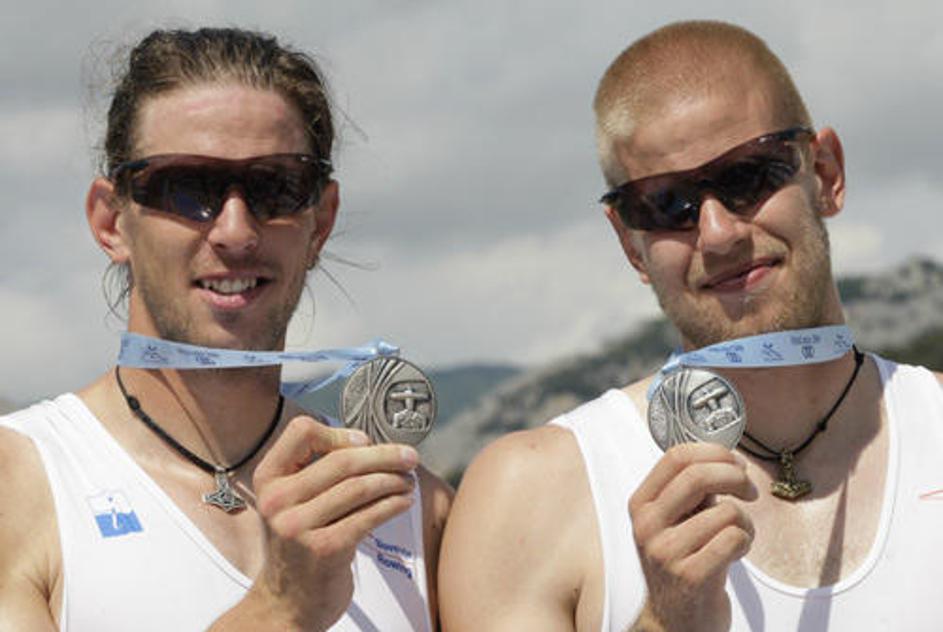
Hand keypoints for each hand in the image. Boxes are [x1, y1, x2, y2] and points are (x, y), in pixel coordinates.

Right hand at [248, 416, 417, 629]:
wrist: (286, 602)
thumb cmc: (299, 546)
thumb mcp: (291, 503)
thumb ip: (316, 472)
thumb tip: (370, 445)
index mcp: (268, 479)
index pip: (302, 431)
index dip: (339, 433)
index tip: (366, 442)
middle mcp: (278, 500)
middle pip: (342, 460)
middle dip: (385, 456)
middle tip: (410, 457)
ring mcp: (298, 526)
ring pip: (359, 487)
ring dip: (394, 480)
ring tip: (408, 481)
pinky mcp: (324, 549)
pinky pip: (368, 516)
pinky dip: (393, 504)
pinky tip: (404, 502)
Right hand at [629, 443, 756, 631]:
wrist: (673, 621)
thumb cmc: (681, 563)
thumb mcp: (674, 521)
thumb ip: (690, 491)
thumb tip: (724, 456)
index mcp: (641, 504)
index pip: (676, 457)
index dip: (714, 452)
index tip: (735, 463)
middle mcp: (647, 526)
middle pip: (698, 476)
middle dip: (736, 477)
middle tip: (749, 490)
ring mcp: (666, 552)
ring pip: (725, 511)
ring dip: (745, 521)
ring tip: (739, 536)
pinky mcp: (691, 576)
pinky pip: (734, 538)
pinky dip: (746, 541)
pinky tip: (736, 553)